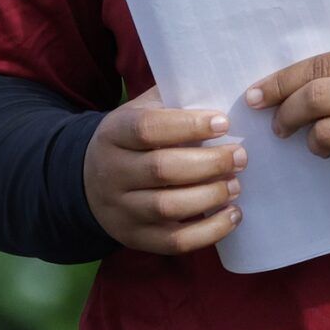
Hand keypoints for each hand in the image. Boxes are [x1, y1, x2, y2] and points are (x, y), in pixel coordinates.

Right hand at [83, 84, 245, 254]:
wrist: (88, 182)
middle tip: (241, 156)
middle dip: (209, 163)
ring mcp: (121, 210)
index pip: (148, 129)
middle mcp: (112, 173)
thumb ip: (173, 99)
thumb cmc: (133, 139)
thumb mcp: (141, 111)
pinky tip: (233, 215)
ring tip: (237, 184)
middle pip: (162, 170)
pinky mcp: (135, 238)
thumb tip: (223, 87)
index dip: (188, 125)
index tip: (224, 122)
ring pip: (167, 207)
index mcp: (114, 134)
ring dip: (210, 196)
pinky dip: (208, 232)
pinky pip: (173, 242)